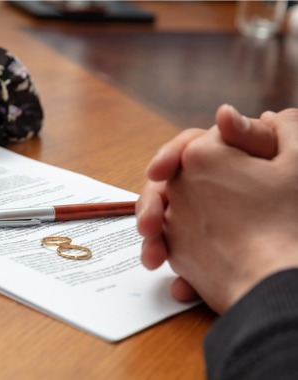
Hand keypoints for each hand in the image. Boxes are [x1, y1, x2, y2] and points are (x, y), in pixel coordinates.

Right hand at [137, 104, 278, 307]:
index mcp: (228, 163)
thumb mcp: (288, 165)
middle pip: (167, 189)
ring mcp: (204, 223)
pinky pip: (182, 260)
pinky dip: (180, 274)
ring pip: (166, 226)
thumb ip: (251, 136)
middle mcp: (212, 190)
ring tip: (154, 260)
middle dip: (151, 206)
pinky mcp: (203, 256)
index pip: (188, 148)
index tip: (157, 172)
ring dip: (155, 241)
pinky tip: (183, 288)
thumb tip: (224, 113)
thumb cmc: (295, 221)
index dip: (169, 157)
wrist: (292, 280)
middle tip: (148, 226)